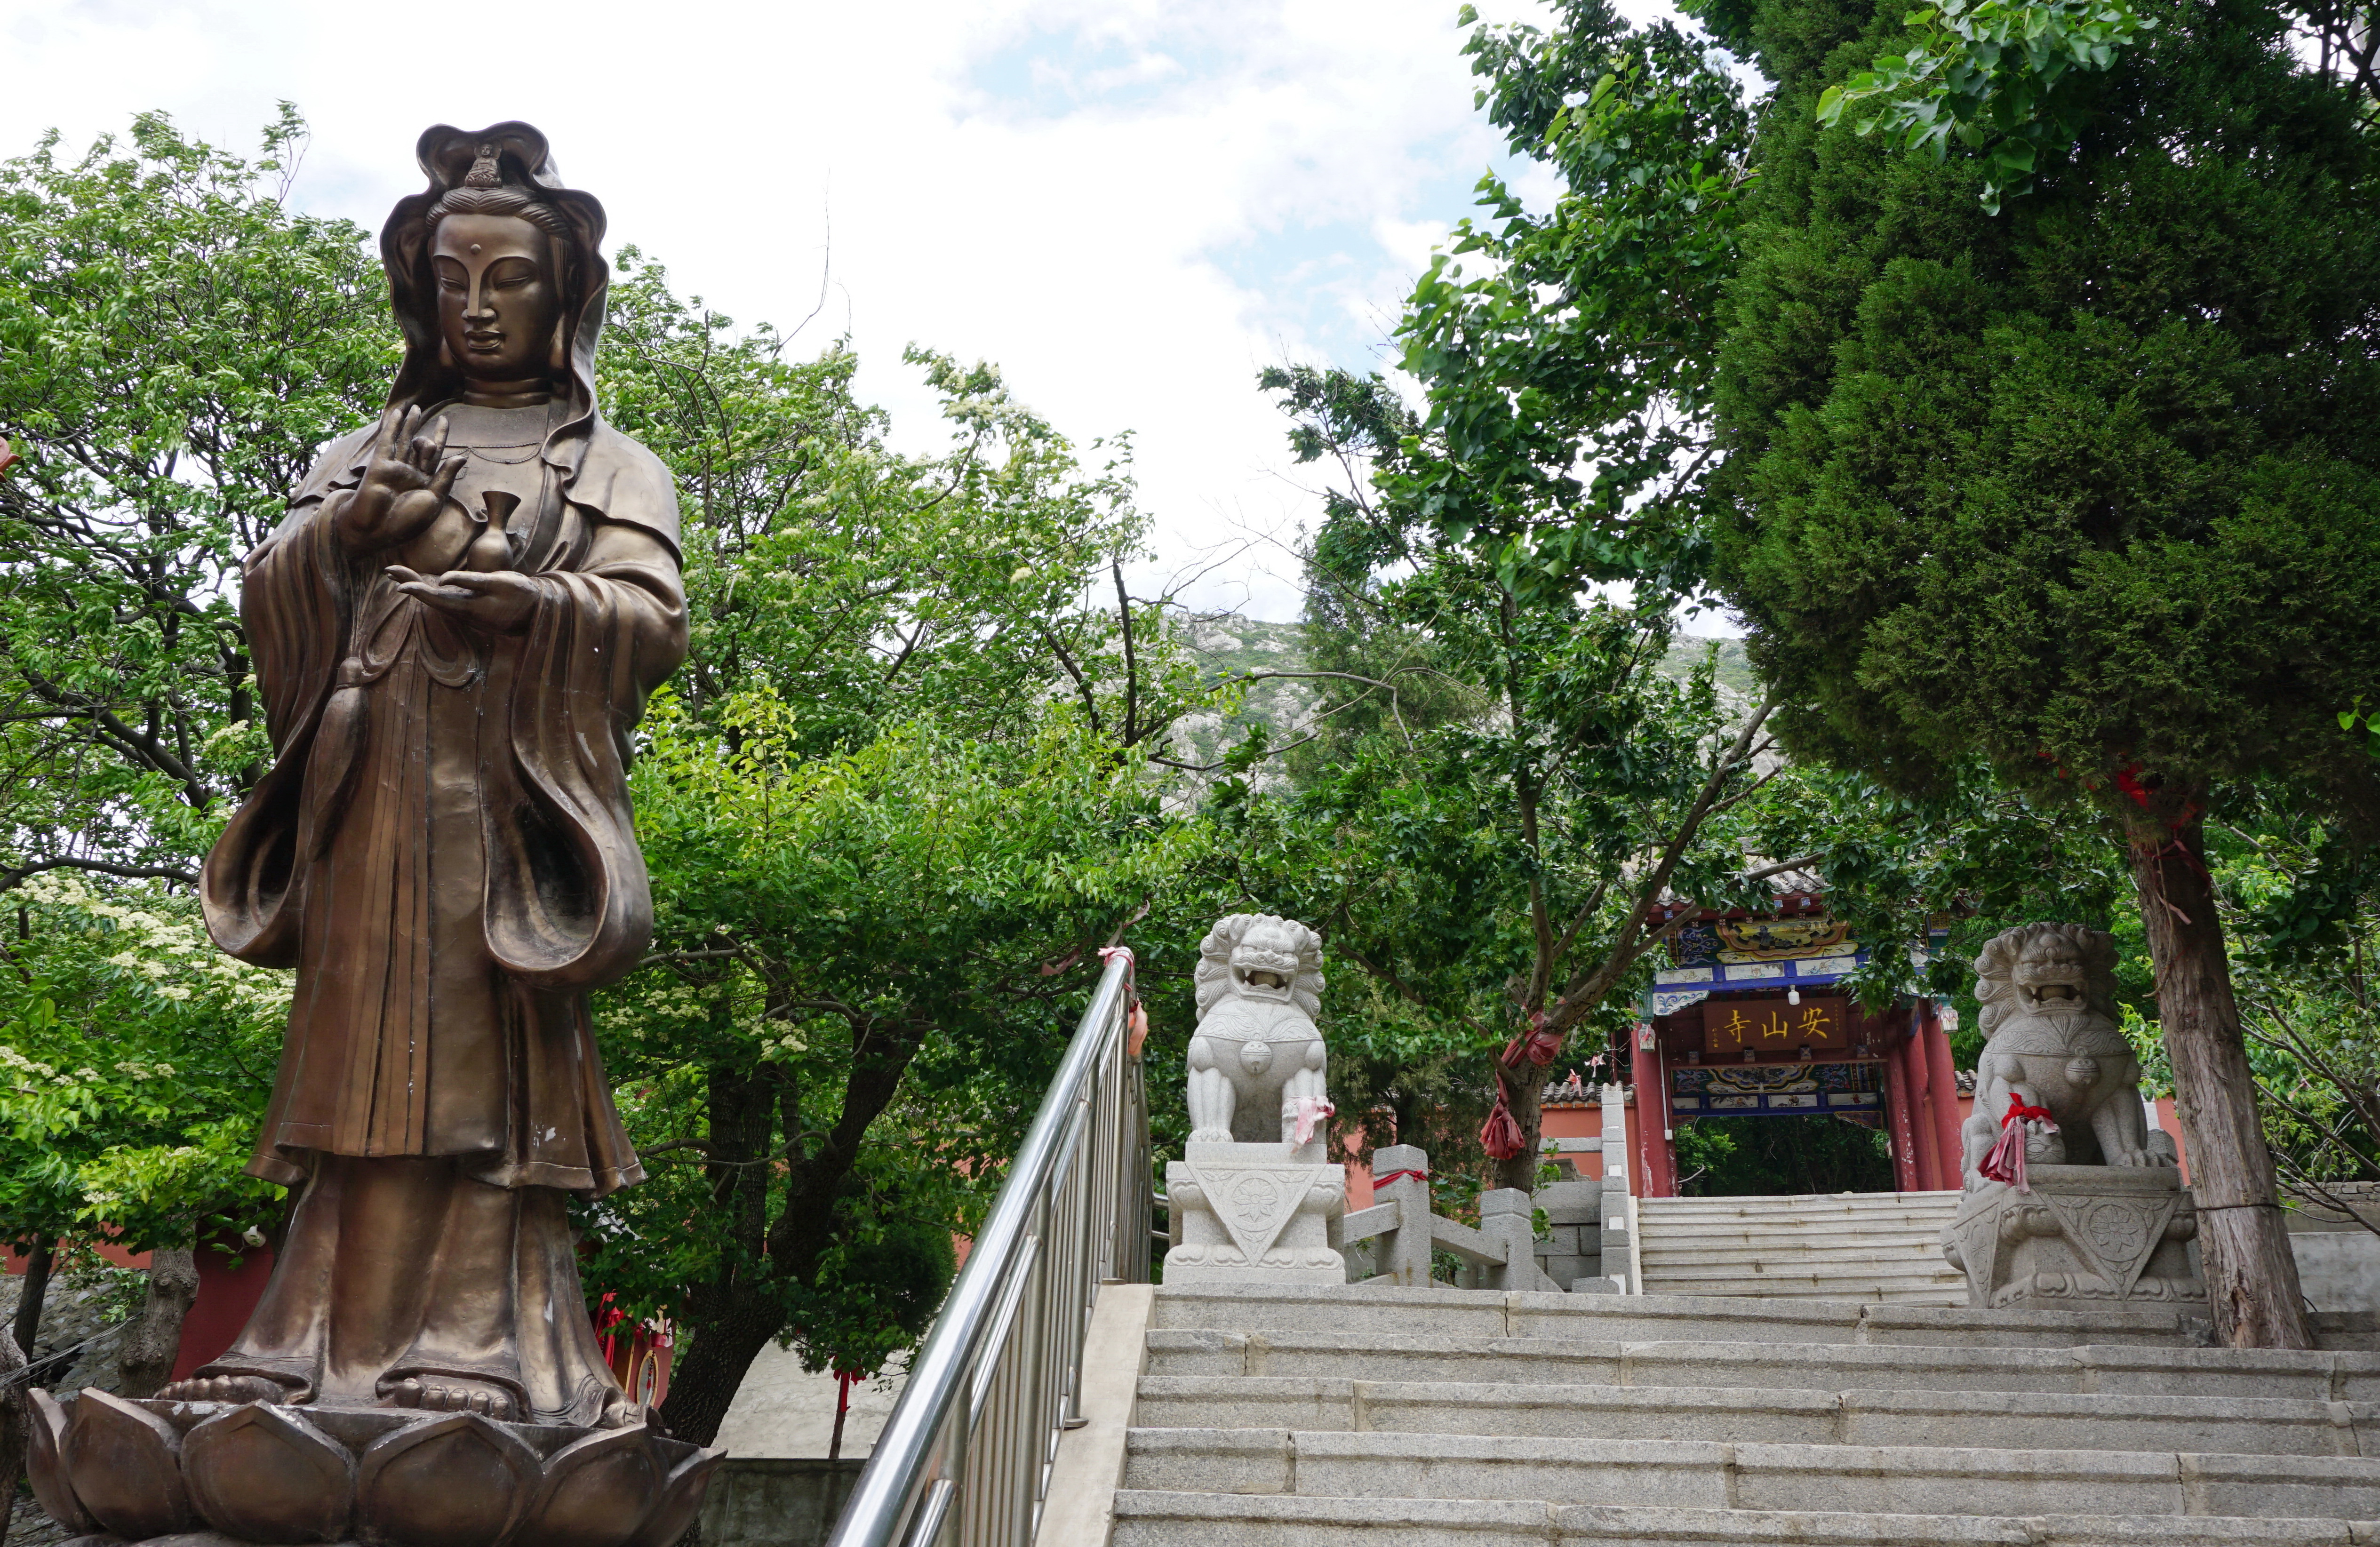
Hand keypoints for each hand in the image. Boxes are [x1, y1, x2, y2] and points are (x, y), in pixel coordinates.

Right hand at [339, 406, 463, 552]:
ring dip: (410, 424)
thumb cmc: (407, 521)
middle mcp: (410, 473)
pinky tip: (397, 413)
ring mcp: (395, 468)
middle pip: (421, 448)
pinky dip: (392, 427)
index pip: (436, 455)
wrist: (377, 530)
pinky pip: (387, 442)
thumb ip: (446, 477)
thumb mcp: (434, 499)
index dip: (441, 436)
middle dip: (427, 440)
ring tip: (415, 407)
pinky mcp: (379, 465)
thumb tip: (462, 456)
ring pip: (404, 442)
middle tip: (432, 438)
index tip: (445, 420)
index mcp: (425, 482)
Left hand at [387, 566, 539, 633]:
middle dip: (410, 583)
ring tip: (396, 571)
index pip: (437, 599)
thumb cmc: (521, 594)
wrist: (539, 611)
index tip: (400, 586)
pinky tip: (422, 581)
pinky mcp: (471, 604)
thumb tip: (443, 580)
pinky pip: (446, 596)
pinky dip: (431, 587)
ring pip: (436, 597)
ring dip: (417, 584)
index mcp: (469, 608)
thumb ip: (471, 581)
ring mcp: (467, 609)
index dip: (418, 592)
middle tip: (389, 570)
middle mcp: (463, 611)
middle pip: (431, 597)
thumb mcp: (500, 583)